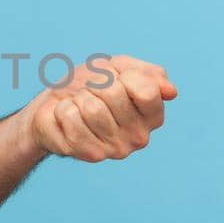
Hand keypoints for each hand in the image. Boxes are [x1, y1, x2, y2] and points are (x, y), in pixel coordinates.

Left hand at [22, 54, 176, 162]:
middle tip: (90, 93)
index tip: (114, 80)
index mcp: (152, 115)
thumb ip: (146, 74)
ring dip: (78, 99)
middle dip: (95, 85)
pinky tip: (67, 118)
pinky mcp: (91, 154)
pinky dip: (63, 110)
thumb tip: (171, 92)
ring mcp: (116, 149)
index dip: (123, 76)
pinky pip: (71, 118)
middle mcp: (139, 136)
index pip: (146, 91)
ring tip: (79, 106)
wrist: (52, 107)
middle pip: (114, 94)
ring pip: (92, 108)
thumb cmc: (87, 87)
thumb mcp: (117, 68)